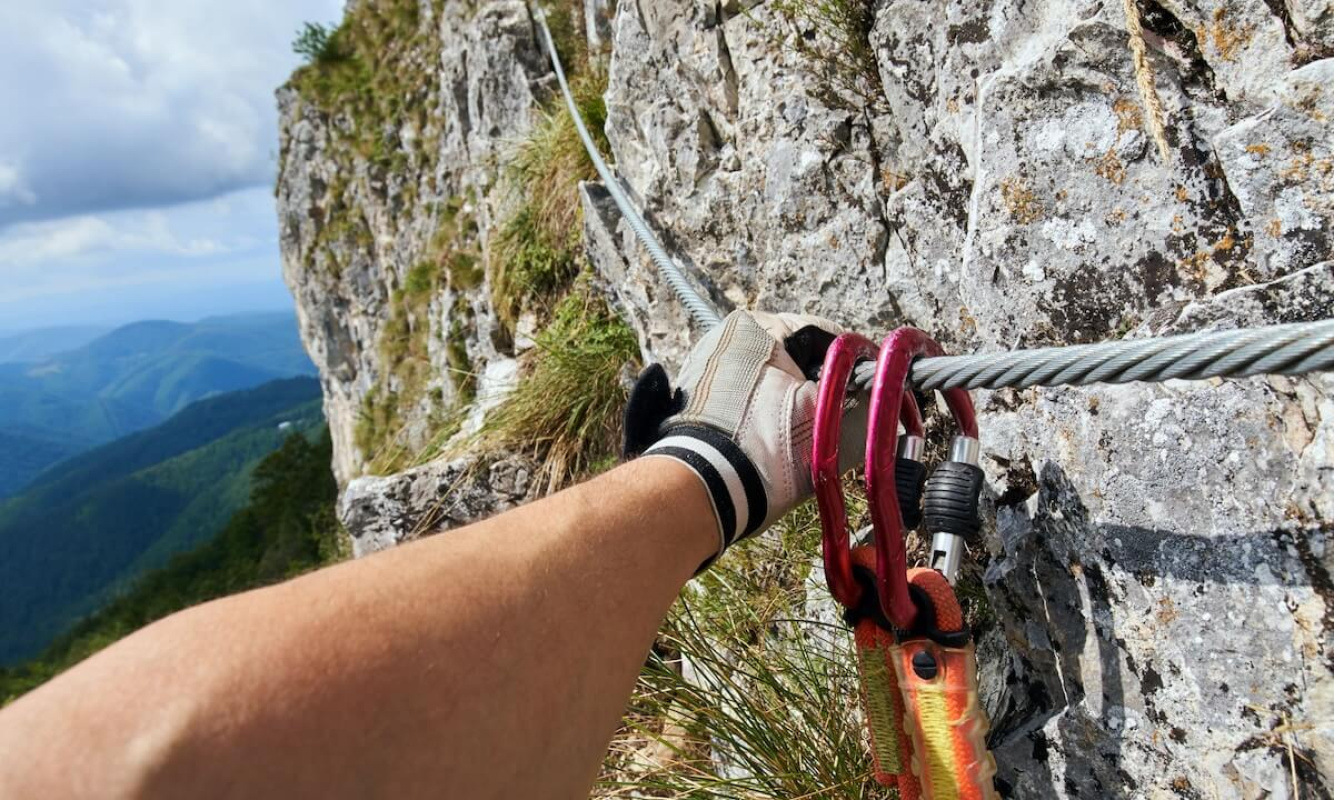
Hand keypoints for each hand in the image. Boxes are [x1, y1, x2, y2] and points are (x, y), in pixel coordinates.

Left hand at [623, 310, 867, 566]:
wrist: (702, 494)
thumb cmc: (764, 450)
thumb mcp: (827, 422)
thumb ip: (866, 403)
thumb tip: (888, 400)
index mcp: (755, 326)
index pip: (823, 335)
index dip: (854, 366)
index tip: (870, 392)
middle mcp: (724, 339)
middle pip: (796, 361)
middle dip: (820, 391)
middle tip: (835, 424)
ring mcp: (704, 371)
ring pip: (772, 385)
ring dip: (794, 409)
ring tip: (803, 442)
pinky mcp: (695, 404)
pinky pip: (746, 405)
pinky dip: (765, 421)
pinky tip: (774, 448)